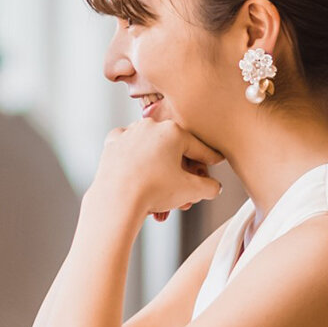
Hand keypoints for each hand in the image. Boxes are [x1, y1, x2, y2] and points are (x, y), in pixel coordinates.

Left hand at [90, 118, 222, 221]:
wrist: (116, 200)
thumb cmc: (153, 191)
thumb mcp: (193, 190)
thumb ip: (210, 186)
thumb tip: (213, 186)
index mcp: (173, 130)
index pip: (199, 149)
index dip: (210, 159)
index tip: (216, 161)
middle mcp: (149, 126)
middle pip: (174, 152)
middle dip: (183, 176)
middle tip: (189, 195)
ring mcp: (128, 134)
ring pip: (153, 154)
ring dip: (162, 174)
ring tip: (167, 200)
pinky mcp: (111, 145)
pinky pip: (132, 154)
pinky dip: (140, 164)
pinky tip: (144, 178)